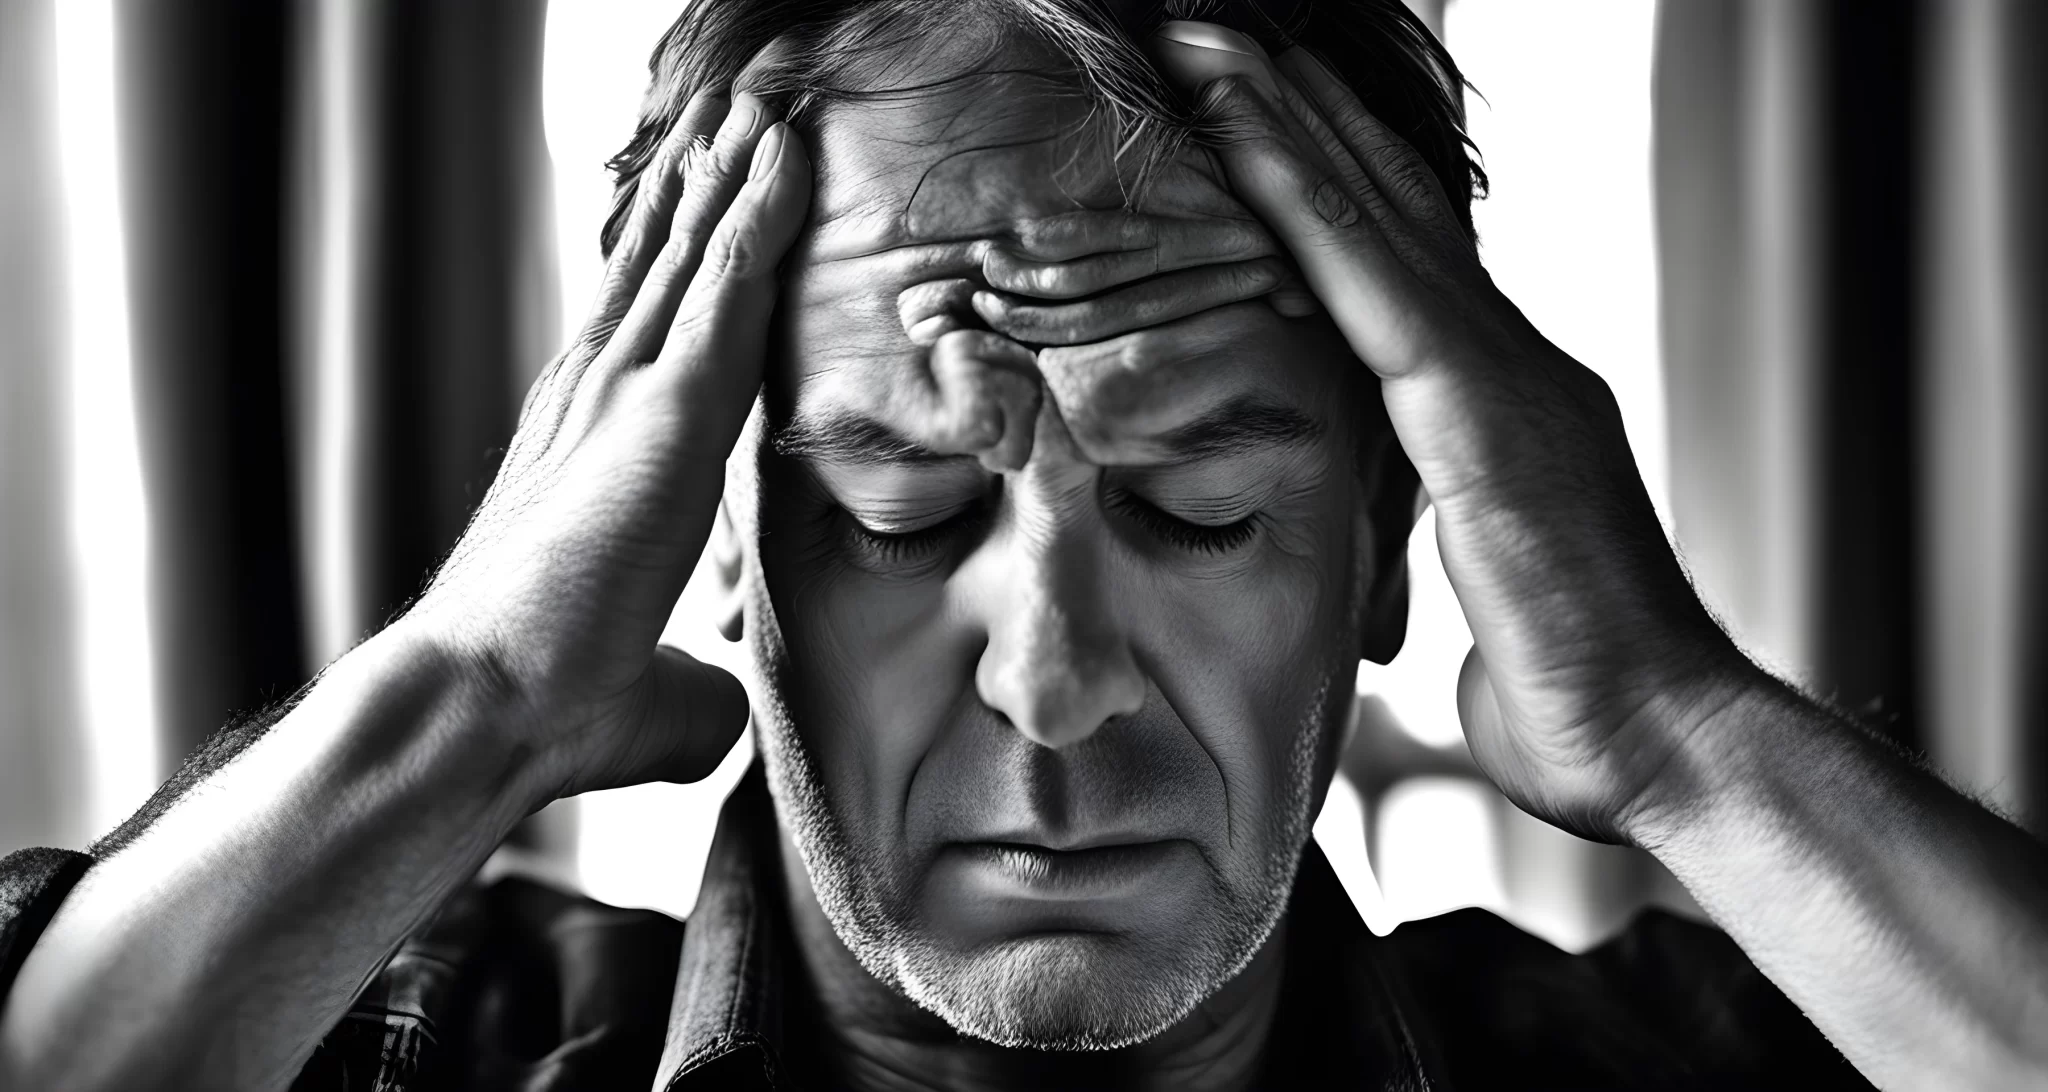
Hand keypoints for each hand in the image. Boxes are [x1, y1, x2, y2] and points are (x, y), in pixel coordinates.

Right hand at [406, 89, 810, 799]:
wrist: (485, 703)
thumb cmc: (545, 705)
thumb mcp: (647, 692)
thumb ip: (687, 683)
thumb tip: (716, 714)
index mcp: (585, 448)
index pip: (645, 333)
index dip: (679, 267)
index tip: (706, 209)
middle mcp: (594, 398)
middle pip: (662, 270)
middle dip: (700, 194)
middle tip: (731, 121)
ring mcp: (623, 390)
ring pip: (692, 256)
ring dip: (729, 177)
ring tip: (758, 108)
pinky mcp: (665, 404)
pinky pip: (727, 282)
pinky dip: (756, 213)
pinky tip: (782, 155)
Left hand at [1150, 24, 1747, 842]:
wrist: (1661, 746)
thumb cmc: (1573, 702)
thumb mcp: (1475, 603)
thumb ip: (1425, 558)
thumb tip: (1372, 581)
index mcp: (1504, 411)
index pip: (1403, 272)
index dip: (1330, 187)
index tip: (1257, 119)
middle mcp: (1511, 370)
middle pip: (1389, 214)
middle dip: (1299, 119)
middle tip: (1215, 39)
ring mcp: (1506, 382)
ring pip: (1374, 222)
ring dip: (1283, 126)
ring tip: (1204, 44)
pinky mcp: (1482, 417)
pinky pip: (1373, 287)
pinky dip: (1303, 204)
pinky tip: (1244, 138)